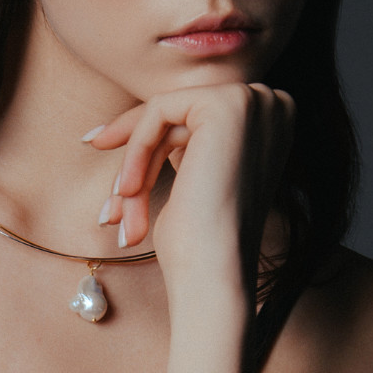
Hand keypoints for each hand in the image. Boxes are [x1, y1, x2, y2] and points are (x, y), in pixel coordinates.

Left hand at [85, 82, 294, 294]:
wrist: (214, 272)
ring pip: (164, 115)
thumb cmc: (200, 240)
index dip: (146, 138)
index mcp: (270, 124)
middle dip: (134, 155)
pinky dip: (137, 150)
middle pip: (177, 115)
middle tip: (105, 194)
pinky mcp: (228, 103)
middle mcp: (273, 105)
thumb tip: (138, 119)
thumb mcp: (193, 174)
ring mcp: (255, 101)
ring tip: (117, 213)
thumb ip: (185, 139)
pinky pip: (159, 110)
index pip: (193, 118)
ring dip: (133, 165)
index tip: (99, 146)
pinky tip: (129, 190)